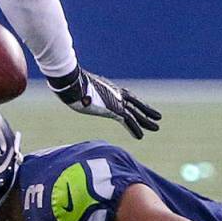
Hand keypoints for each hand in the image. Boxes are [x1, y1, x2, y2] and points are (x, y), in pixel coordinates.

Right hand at [46, 66, 160, 138]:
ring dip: (146, 121)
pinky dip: (135, 128)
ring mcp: (116, 101)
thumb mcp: (77, 88)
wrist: (72, 83)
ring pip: (136, 112)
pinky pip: (128, 121)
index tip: (140, 106)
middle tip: (157, 117)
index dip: (134, 102)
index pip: (126, 96)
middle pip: (135, 104)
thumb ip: (77, 90)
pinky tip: (141, 136)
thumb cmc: (71, 84)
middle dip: (146, 111)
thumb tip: (64, 88)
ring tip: (157, 127)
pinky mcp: (114, 109)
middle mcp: (115, 94)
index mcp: (109, 88)